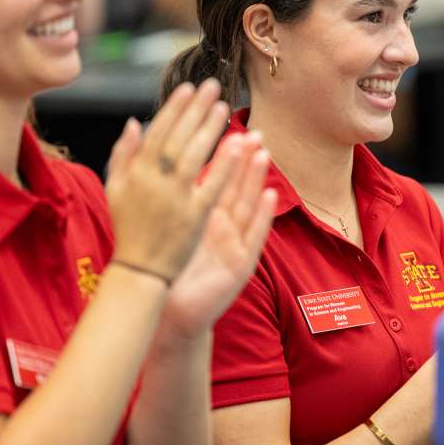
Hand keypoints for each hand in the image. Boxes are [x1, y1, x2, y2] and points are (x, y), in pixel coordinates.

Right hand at [104, 80, 235, 280]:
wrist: (139, 270)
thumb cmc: (129, 227)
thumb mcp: (115, 188)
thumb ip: (123, 154)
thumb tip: (136, 121)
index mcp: (135, 173)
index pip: (157, 132)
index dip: (174, 108)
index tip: (187, 88)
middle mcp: (154, 182)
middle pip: (177, 138)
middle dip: (195, 109)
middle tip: (212, 86)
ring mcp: (175, 199)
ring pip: (194, 156)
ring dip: (209, 129)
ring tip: (224, 106)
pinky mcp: (194, 216)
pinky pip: (212, 185)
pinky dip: (224, 164)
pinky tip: (237, 143)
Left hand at [161, 132, 276, 336]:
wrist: (172, 315)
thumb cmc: (173, 274)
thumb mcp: (174, 231)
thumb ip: (177, 201)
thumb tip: (172, 168)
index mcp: (206, 218)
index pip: (217, 182)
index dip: (225, 158)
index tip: (232, 130)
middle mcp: (225, 228)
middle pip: (237, 188)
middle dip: (247, 161)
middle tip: (256, 133)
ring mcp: (236, 245)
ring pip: (248, 205)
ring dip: (257, 179)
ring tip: (264, 154)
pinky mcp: (241, 264)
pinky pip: (255, 235)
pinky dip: (263, 215)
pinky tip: (271, 194)